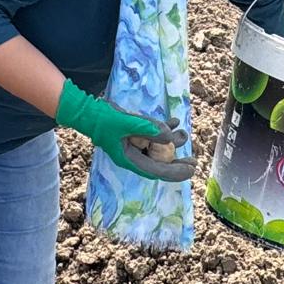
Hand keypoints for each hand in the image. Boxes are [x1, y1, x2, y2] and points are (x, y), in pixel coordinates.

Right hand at [54, 81, 194, 182]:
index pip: (158, 171)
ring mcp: (135, 144)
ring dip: (172, 141)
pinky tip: (174, 120)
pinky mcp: (135, 133)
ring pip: (158, 148)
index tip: (190, 169)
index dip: (176, 172)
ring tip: (183, 133)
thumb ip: (149, 129)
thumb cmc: (104, 120)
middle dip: (177, 162)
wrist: (89, 111)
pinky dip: (164, 128)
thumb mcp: (128, 124)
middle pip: (160, 163)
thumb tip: (172, 136)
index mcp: (131, 160)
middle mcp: (135, 155)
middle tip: (193, 161)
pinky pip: (153, 134)